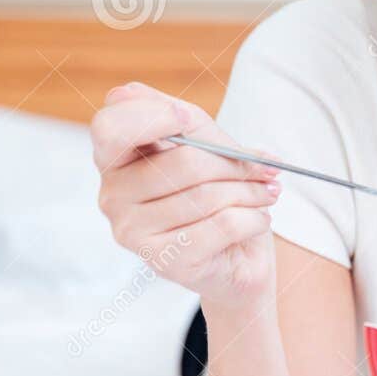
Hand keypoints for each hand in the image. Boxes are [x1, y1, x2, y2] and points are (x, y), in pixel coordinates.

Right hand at [90, 81, 281, 306]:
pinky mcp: (163, 261)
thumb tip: (181, 114)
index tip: (188, 118)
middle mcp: (112, 196)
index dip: (151, 116)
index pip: (110, 127)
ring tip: (267, 193)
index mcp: (114, 159)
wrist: (237, 256)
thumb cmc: (217, 192)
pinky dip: (253, 218)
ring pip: (206, 196)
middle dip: (236, 164)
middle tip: (266, 169)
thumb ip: (189, 120)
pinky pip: (222, 225)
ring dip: (251, 192)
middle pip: (184, 163)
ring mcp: (132, 232)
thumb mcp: (206, 144)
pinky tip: (260, 219)